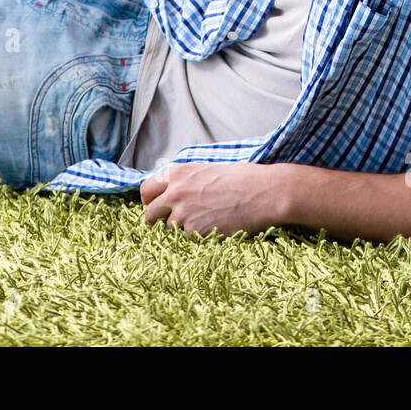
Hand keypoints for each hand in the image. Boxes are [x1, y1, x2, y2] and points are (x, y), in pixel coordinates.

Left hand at [139, 162, 285, 237]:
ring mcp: (183, 214)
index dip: (150, 200)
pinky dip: (196, 238)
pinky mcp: (195, 232)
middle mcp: (175, 192)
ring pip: (167, 230)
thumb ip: (186, 180)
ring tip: (201, 224)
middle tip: (171, 223)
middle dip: (157, 220)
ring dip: (179, 230)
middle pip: (150, 214)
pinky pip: (186, 240)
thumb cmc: (242, 179)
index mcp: (178, 173)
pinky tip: (212, 229)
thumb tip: (172, 191)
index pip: (146, 190)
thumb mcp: (208, 169)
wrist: (264, 193)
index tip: (155, 207)